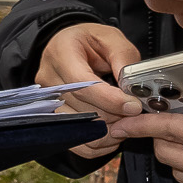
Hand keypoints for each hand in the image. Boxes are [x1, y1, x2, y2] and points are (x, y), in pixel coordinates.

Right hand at [35, 21, 142, 158]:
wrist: (72, 46)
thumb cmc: (92, 41)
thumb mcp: (112, 38)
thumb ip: (123, 59)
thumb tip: (132, 88)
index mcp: (61, 53)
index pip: (82, 84)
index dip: (109, 99)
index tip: (133, 106)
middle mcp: (48, 78)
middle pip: (81, 108)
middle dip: (113, 116)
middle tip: (135, 115)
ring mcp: (47, 101)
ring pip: (78, 128)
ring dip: (107, 131)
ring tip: (125, 123)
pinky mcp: (52, 118)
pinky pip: (73, 142)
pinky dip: (96, 144)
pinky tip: (112, 134)